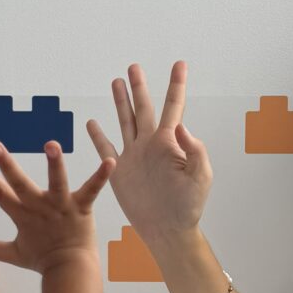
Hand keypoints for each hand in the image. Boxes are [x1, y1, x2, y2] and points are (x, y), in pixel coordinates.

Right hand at [0, 141, 114, 272]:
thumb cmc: (44, 261)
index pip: (0, 194)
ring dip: (54, 163)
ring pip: (56, 181)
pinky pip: (92, 189)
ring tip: (52, 144)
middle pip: (20, 183)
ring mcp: (61, 206)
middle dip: (6, 164)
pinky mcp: (81, 207)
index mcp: (23, 215)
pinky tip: (110, 161)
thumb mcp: (13, 253)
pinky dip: (101, 176)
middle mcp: (39, 207)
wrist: (70, 270)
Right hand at [87, 62, 211, 244]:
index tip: (180, 64)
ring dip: (120, 102)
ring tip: (116, 82)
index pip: (174, 106)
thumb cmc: (188, 205)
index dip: (176, 85)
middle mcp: (150, 144)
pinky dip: (98, 135)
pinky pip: (105, 148)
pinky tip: (92, 122)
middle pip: (143, 108)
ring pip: (125, 121)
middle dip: (139, 87)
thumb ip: (194, 151)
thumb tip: (182, 126)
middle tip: (134, 67)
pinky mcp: (119, 170)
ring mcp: (134, 156)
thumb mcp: (200, 177)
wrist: (167, 228)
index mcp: (169, 142)